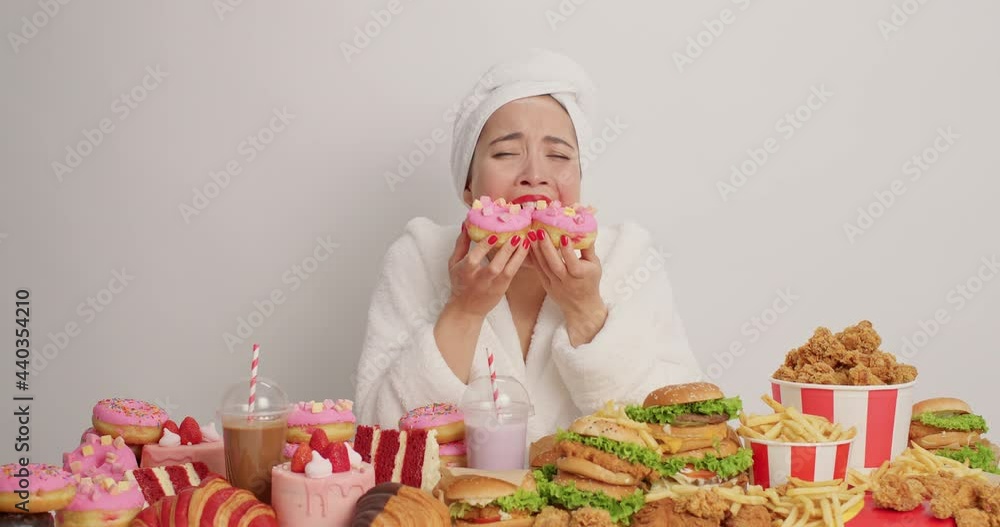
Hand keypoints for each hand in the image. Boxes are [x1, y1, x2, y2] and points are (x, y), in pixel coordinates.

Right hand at [445, 225, 530, 317]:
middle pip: (494, 267)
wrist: (466, 309)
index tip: (493, 236)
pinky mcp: (502, 289)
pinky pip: (513, 274)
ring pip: (508, 272)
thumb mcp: (454, 263)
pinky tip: (524, 250)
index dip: (483, 248)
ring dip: (517, 256)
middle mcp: (479, 281)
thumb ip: (461, 244)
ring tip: (525, 242)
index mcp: (464, 273)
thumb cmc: (460, 283)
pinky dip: (519, 261)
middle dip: (505, 252)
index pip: (474, 260)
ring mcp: (492, 286)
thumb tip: (466, 224)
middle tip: (516, 237)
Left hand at [528, 229, 607, 345]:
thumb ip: (588, 248)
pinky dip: (533, 258)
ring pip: (543, 266)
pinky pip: (538, 270)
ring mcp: (554, 284)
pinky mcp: (546, 285)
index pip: (573, 263)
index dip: (568, 251)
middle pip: (555, 264)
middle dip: (546, 248)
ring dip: (536, 250)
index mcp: (580, 275)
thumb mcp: (595, 265)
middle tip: (540, 231)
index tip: (563, 237)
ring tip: (531, 235)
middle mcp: (566, 280)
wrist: (582, 306)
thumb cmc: (590, 281)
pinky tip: (529, 245)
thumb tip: (583, 228)